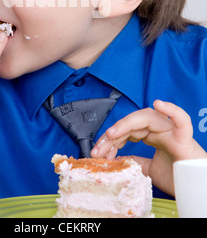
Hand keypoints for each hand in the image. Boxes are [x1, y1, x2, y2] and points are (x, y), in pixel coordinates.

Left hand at [91, 100, 206, 195]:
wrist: (196, 189)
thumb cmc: (177, 178)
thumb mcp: (148, 170)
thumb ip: (134, 161)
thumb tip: (115, 158)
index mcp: (152, 135)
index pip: (127, 131)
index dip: (111, 139)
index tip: (97, 151)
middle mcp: (160, 129)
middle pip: (132, 123)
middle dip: (112, 135)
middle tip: (98, 149)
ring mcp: (172, 131)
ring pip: (148, 117)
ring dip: (126, 124)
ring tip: (112, 134)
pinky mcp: (185, 137)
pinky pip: (181, 119)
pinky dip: (172, 110)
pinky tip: (159, 104)